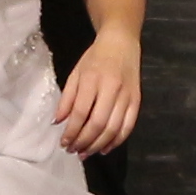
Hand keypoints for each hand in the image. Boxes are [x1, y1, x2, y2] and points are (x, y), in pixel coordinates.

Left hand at [56, 32, 141, 155]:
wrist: (121, 42)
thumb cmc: (95, 58)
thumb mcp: (75, 73)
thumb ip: (67, 98)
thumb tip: (58, 122)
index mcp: (93, 79)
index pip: (81, 112)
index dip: (72, 131)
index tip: (63, 143)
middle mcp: (112, 88)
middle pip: (98, 123)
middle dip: (84, 141)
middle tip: (74, 150)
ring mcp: (127, 95)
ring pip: (114, 128)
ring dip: (98, 145)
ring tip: (86, 153)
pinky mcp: (137, 100)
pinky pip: (128, 126)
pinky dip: (117, 141)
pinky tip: (105, 148)